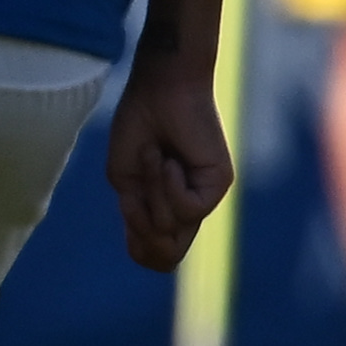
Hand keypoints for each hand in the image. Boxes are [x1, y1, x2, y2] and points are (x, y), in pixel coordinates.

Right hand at [102, 59, 233, 271]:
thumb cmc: (138, 128)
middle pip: (168, 254)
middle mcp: (188, 205)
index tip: (127, 208)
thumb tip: (158, 245)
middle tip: (134, 193)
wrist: (159, 91)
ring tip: (152, 157)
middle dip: (144, 228)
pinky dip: (169, 185)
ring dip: (153, 193)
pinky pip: (189, 208)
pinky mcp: (219, 184)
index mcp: (163, 206)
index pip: (156, 253)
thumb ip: (138, 215)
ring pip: (173, 228)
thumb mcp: (125, 181)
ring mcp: (205, 195)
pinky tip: (170, 160)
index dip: (138, 247)